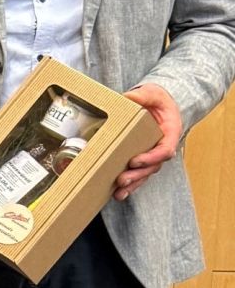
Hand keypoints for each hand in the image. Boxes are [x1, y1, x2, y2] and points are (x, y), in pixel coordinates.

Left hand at [117, 83, 182, 199]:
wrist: (159, 104)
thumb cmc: (158, 100)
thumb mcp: (153, 93)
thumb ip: (143, 95)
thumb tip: (127, 97)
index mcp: (170, 133)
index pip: (165, 150)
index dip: (151, 158)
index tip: (135, 161)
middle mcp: (162, 147)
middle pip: (153, 166)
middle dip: (137, 175)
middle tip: (122, 180)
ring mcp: (152, 155)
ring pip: (145, 174)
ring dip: (133, 184)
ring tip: (119, 192)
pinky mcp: (142, 158)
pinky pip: (138, 173)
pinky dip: (130, 184)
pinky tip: (118, 193)